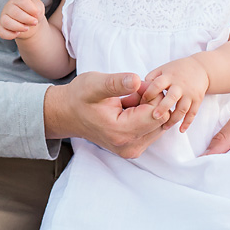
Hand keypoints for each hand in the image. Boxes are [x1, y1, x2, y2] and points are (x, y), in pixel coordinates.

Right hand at [0, 0, 45, 40]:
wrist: (29, 23)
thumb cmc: (33, 12)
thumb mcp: (39, 7)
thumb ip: (38, 9)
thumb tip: (35, 15)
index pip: (22, 1)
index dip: (31, 9)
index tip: (38, 15)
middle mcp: (8, 7)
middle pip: (14, 12)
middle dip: (27, 19)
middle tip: (35, 23)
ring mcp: (3, 18)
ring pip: (6, 22)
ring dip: (18, 27)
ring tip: (27, 29)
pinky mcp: (1, 28)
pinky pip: (2, 33)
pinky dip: (10, 35)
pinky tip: (18, 33)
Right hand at [44, 71, 166, 158]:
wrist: (68, 114)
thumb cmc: (79, 97)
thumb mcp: (95, 84)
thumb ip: (117, 83)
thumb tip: (137, 79)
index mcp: (121, 132)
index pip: (158, 114)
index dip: (152, 96)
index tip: (137, 87)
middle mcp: (130, 146)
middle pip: (161, 120)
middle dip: (152, 102)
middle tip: (132, 92)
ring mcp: (132, 149)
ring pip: (158, 124)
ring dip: (148, 108)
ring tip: (128, 99)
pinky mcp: (133, 146)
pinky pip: (151, 128)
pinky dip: (145, 115)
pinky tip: (128, 107)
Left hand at [141, 57, 209, 131]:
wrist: (200, 68)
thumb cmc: (176, 70)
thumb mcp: (163, 69)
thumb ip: (151, 78)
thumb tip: (138, 90)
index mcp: (169, 76)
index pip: (158, 84)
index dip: (149, 93)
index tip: (142, 102)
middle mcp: (180, 85)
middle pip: (172, 97)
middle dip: (163, 107)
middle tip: (154, 117)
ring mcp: (190, 93)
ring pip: (182, 108)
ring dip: (174, 119)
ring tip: (164, 127)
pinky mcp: (197, 100)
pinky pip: (193, 113)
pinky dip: (187, 122)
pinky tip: (181, 130)